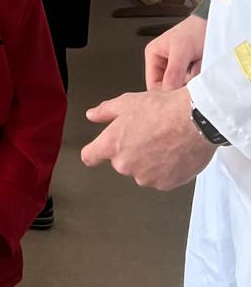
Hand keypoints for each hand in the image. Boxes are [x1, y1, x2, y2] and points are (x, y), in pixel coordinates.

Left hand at [81, 86, 216, 190]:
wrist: (197, 121)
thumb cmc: (163, 109)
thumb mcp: (128, 102)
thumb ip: (105, 111)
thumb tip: (92, 115)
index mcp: (112, 145)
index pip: (89, 157)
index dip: (94, 152)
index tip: (97, 152)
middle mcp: (126, 165)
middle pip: (121, 162)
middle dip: (130, 151)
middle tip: (146, 134)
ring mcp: (146, 177)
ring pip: (142, 171)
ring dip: (149, 161)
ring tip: (163, 141)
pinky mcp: (166, 184)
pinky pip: (161, 178)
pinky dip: (166, 169)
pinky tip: (174, 152)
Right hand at [145, 13, 207, 90]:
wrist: (214, 24)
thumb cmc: (195, 30)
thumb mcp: (181, 50)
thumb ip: (173, 71)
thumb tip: (167, 90)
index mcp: (153, 56)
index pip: (152, 84)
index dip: (163, 93)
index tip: (176, 97)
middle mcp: (163, 63)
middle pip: (166, 87)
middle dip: (179, 88)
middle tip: (189, 86)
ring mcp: (178, 68)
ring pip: (180, 87)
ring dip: (189, 84)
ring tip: (197, 72)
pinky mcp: (190, 71)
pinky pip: (191, 84)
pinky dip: (197, 81)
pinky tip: (201, 71)